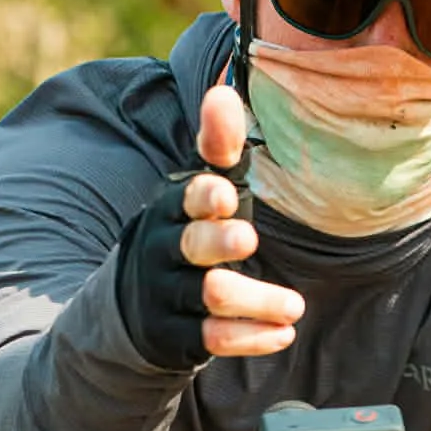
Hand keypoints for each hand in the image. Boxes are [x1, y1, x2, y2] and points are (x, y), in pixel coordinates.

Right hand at [115, 84, 304, 368]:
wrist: (135, 305)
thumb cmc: (187, 234)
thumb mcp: (200, 192)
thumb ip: (219, 148)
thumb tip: (224, 91)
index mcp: (173, 210)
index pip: (185, 198)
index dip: (204, 196)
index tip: (227, 196)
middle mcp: (165, 250)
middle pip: (191, 246)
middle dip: (218, 242)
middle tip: (251, 240)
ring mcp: (168, 294)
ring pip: (210, 296)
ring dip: (256, 301)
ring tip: (295, 307)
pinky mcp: (177, 335)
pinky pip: (213, 339)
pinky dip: (250, 338)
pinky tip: (282, 333)